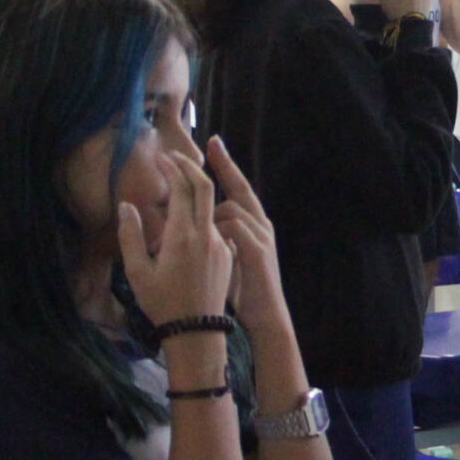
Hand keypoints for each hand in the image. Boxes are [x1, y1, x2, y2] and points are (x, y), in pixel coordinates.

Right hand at [117, 153, 233, 329]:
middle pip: (205, 187)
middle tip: (174, 157)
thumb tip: (126, 206)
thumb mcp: (137, 272)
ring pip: (210, 208)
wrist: (197, 334)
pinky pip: (215, 226)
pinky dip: (201, 215)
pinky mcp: (228, 255)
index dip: (174, 167)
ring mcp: (221, 245)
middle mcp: (207, 235)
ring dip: (194, 194)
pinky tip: (186, 223)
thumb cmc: (162, 304)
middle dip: (190, 166)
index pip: (184, 188)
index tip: (162, 158)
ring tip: (173, 194)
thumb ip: (130, 235)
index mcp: (183, 236)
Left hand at [205, 136, 286, 333]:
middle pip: (240, 186)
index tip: (212, 142)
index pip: (236, 187)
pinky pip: (235, 227)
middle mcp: (259, 224)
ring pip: (233, 206)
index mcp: (250, 224)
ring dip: (211, 211)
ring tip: (195, 228)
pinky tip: (209, 239)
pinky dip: (220, 228)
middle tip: (210, 143)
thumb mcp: (228, 258)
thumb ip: (218, 235)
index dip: (225, 164)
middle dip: (225, 164)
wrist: (264, 318)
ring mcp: (260, 237)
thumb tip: (200, 220)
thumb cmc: (243, 290)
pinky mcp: (257, 251)